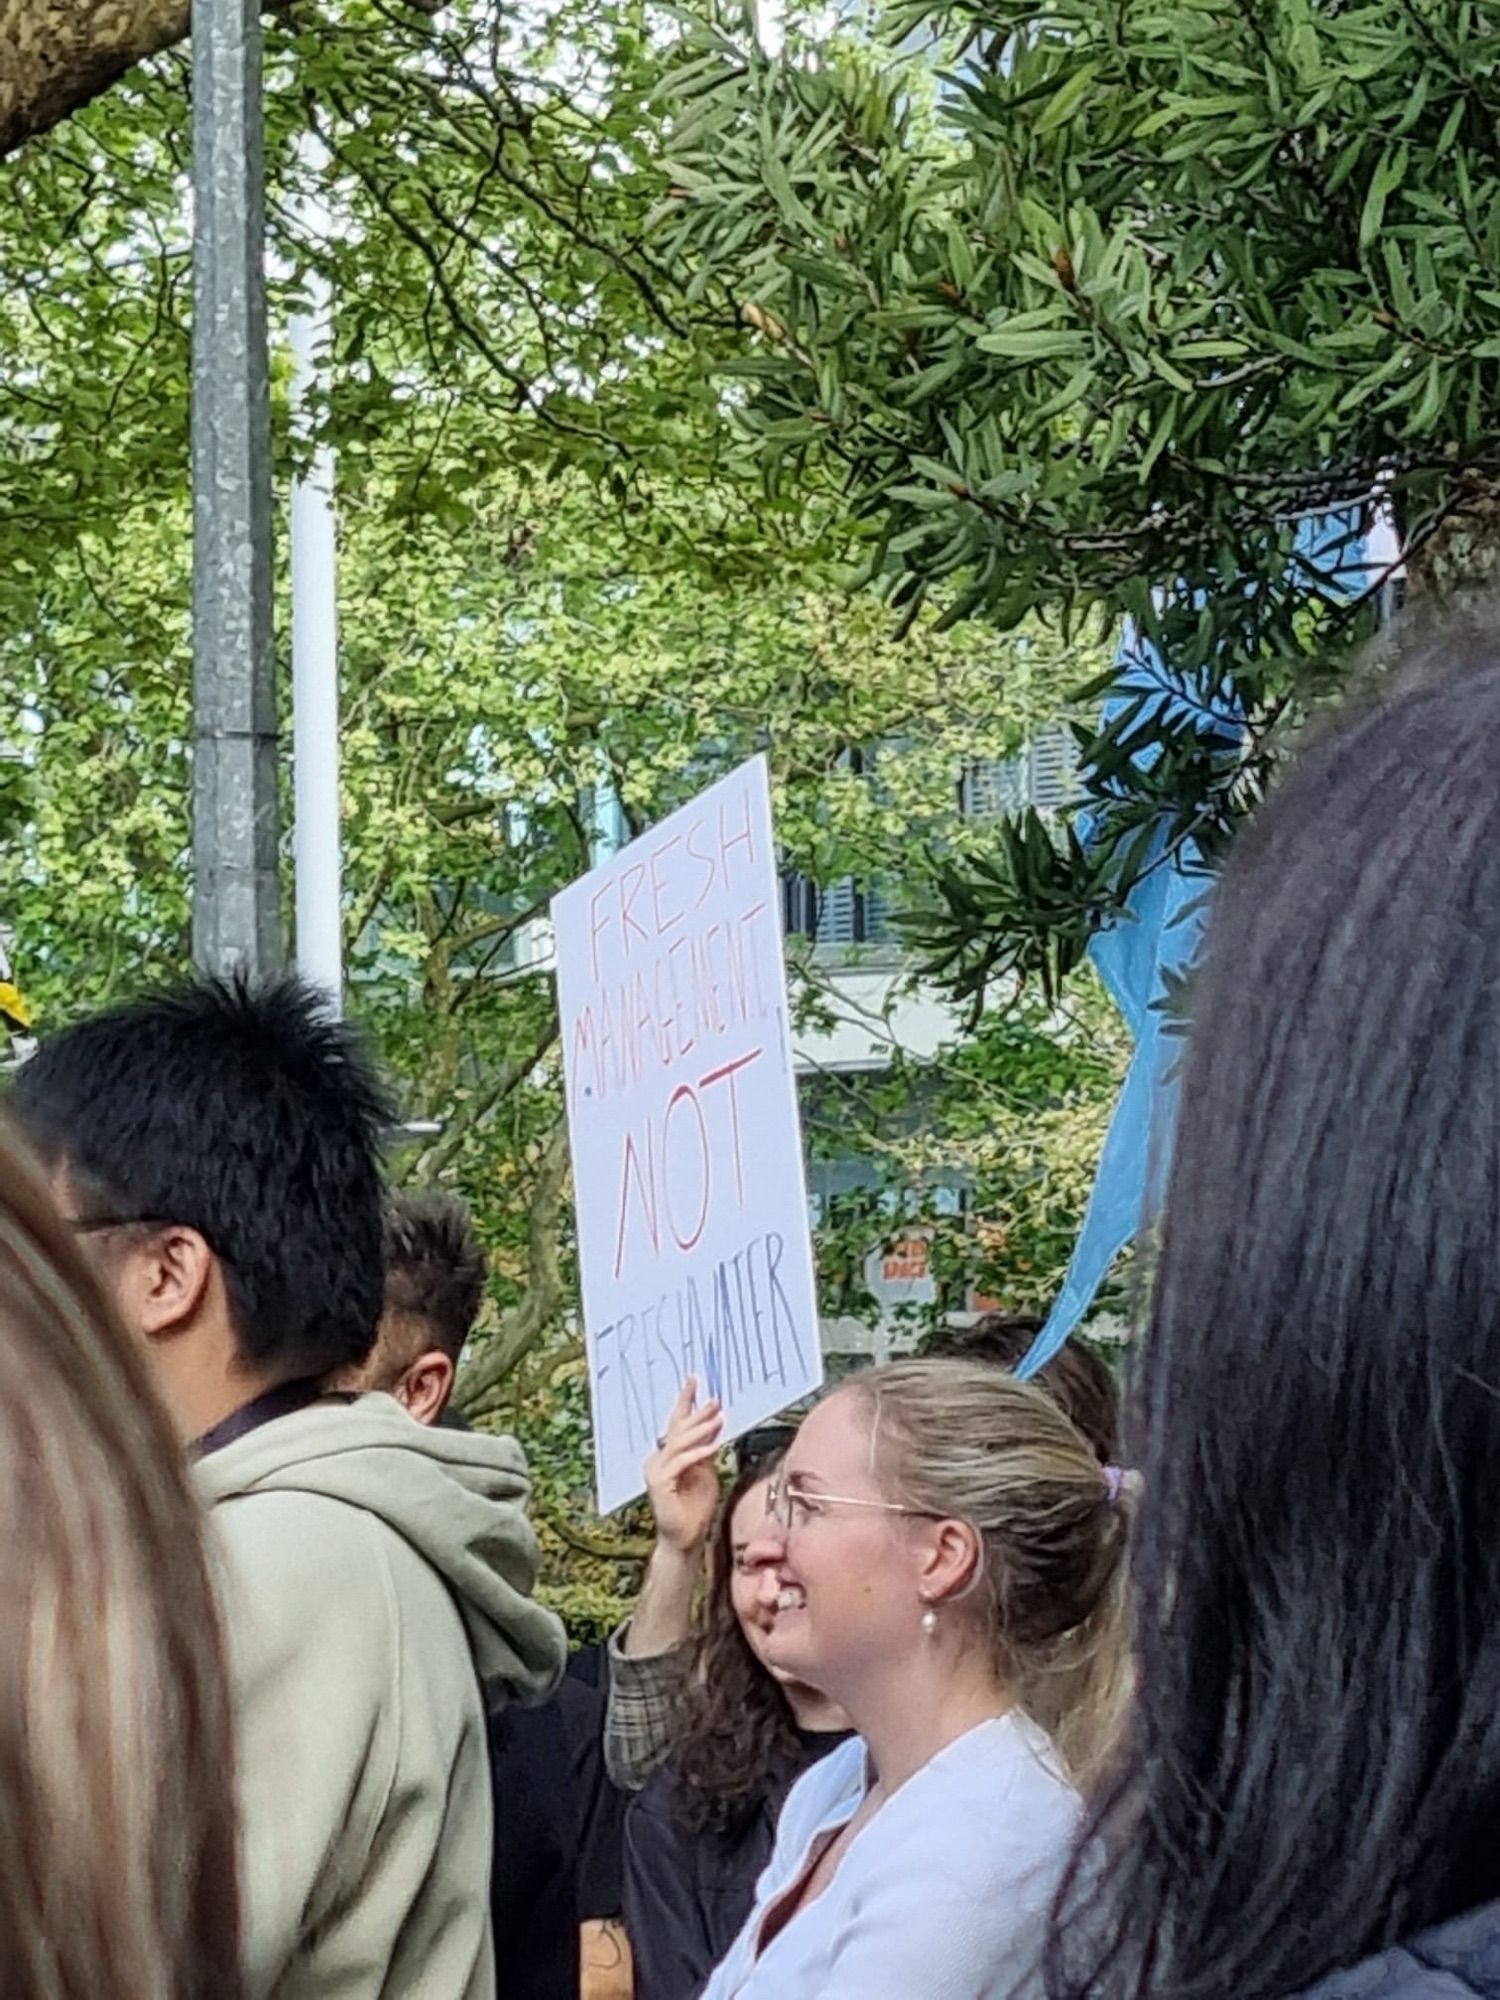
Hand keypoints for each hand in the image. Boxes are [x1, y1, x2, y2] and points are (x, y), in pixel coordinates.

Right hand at [643, 1376, 723, 1555]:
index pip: (676, 1423)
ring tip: (717, 1418)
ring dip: (700, 1430)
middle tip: (715, 1400)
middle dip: (697, 1413)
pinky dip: (698, 1453)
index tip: (693, 1379)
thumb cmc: (695, 1507)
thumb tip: (713, 1426)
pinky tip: (713, 1446)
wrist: (686, 1538)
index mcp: (667, 1455)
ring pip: (679, 1443)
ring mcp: (655, 1471)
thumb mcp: (706, 1472)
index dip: (685, 1401)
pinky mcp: (659, 1484)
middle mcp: (657, 1459)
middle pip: (677, 1430)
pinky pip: (681, 1462)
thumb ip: (705, 1451)